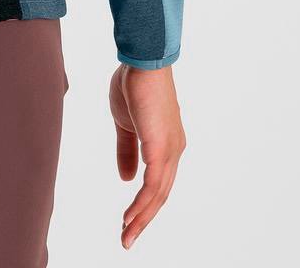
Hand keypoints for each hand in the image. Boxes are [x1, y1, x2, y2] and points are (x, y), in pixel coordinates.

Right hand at [109, 63, 185, 249]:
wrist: (142, 61)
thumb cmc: (135, 86)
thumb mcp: (125, 124)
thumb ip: (126, 150)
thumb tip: (126, 179)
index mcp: (167, 145)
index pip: (158, 183)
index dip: (144, 203)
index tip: (128, 220)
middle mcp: (174, 151)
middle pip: (161, 194)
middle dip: (144, 219)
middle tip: (127, 239)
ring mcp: (170, 150)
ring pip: (158, 194)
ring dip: (142, 217)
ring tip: (126, 234)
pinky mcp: (160, 147)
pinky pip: (152, 184)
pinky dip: (142, 203)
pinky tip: (130, 215)